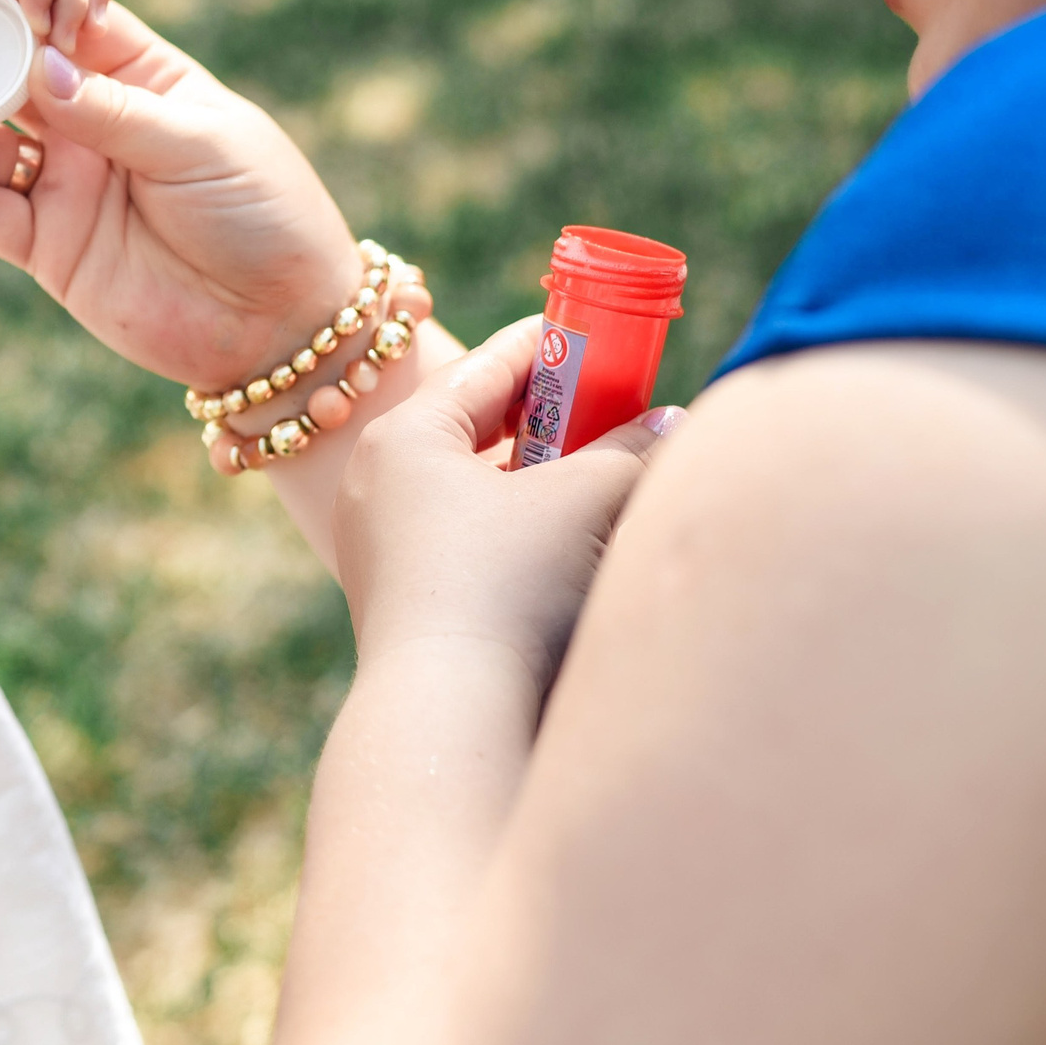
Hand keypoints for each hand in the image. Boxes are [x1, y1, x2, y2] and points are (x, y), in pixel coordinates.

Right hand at [0, 0, 364, 389]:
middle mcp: (89, 123)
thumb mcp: (197, 144)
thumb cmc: (263, 211)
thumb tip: (40, 66)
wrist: (280, 322)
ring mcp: (63, 183)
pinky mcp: (46, 245)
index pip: (60, 23)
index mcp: (137, 76)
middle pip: (5, 79)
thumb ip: (111, 110)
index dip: (10, 0)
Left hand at [336, 317, 679, 689]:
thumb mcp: (584, 499)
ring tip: (600, 474)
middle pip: (476, 423)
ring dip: (538, 476)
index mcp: (404, 434)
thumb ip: (631, 449)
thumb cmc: (510, 583)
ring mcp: (378, 541)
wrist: (451, 707)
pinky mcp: (397, 594)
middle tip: (616, 408)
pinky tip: (564, 541)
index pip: (488, 365)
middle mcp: (376, 479)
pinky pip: (462, 532)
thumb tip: (669, 422)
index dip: (557, 347)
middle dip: (552, 417)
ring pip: (471, 483)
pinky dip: (514, 523)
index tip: (607, 337)